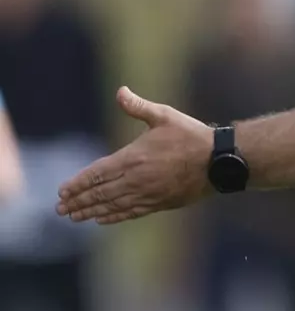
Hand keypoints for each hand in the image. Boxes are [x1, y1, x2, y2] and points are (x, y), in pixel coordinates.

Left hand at [55, 87, 212, 224]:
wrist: (219, 161)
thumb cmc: (192, 136)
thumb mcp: (165, 116)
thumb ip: (139, 107)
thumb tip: (120, 91)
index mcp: (134, 157)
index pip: (97, 173)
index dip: (78, 183)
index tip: (62, 191)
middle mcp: (136, 179)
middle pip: (100, 193)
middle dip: (78, 201)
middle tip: (60, 209)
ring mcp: (148, 193)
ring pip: (112, 205)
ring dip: (91, 212)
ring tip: (74, 217)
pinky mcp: (160, 203)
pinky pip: (131, 213)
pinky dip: (114, 217)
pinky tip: (102, 219)